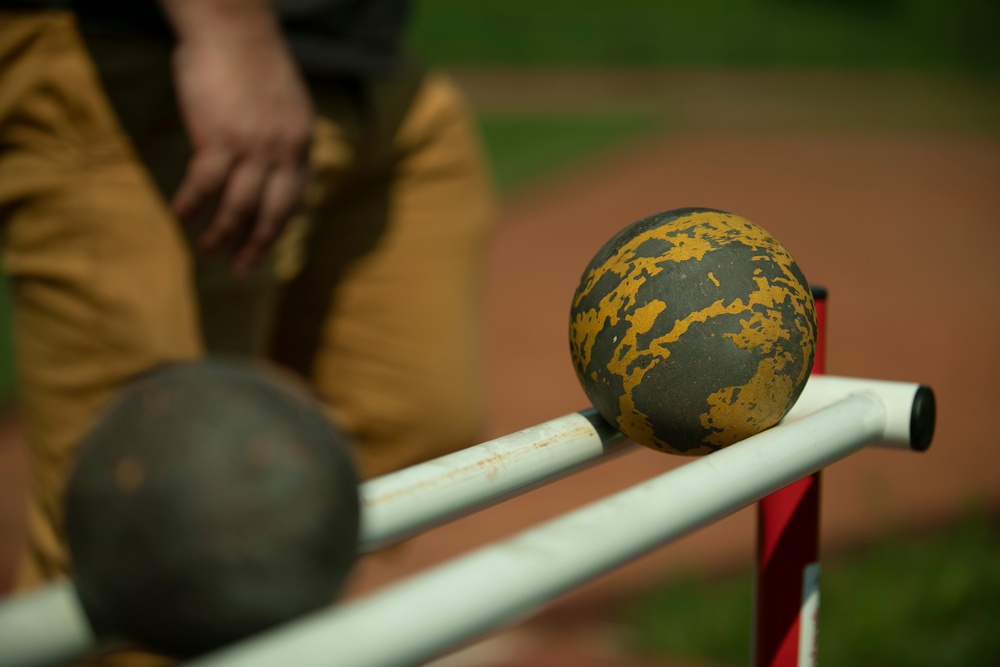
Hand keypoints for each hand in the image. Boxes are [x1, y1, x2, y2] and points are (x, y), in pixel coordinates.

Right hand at [167, 8, 312, 275]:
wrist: (232, 28)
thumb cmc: (251, 61)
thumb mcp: (285, 103)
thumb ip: (282, 136)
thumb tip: (273, 163)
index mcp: (302, 142)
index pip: (296, 197)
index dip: (281, 225)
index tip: (267, 242)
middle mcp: (284, 151)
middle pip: (274, 214)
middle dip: (258, 246)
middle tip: (242, 269)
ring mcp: (253, 148)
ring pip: (239, 207)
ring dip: (222, 235)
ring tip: (207, 252)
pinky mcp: (219, 139)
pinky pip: (204, 186)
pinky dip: (191, 205)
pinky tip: (180, 217)